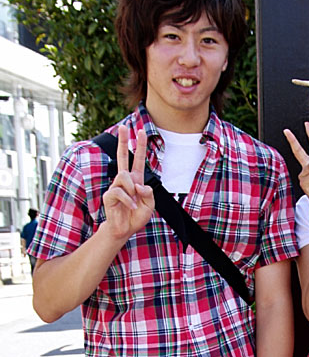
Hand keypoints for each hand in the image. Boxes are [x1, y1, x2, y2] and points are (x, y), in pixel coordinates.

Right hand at [101, 126, 154, 243]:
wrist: (125, 229)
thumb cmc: (136, 216)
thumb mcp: (149, 205)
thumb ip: (149, 194)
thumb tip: (139, 185)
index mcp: (136, 180)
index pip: (138, 160)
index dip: (140, 146)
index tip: (141, 131)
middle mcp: (125, 180)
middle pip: (122, 157)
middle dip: (123, 141)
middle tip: (122, 127)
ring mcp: (116, 186)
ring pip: (124, 176)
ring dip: (132, 189)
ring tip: (134, 202)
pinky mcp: (109, 195)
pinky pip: (119, 191)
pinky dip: (128, 200)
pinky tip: (130, 207)